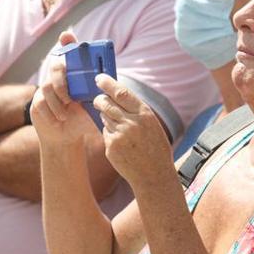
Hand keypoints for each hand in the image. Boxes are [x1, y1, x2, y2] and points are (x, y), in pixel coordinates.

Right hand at [30, 31, 93, 154]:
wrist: (67, 137)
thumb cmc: (83, 119)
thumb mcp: (94, 108)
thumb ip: (98, 97)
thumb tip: (106, 90)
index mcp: (74, 75)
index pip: (69, 51)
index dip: (67, 41)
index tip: (66, 36)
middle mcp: (59, 77)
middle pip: (55, 65)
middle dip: (61, 81)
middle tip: (69, 98)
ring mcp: (46, 87)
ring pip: (47, 86)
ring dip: (57, 103)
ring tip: (65, 115)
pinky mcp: (37, 100)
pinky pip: (41, 101)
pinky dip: (51, 113)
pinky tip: (58, 120)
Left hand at [93, 74, 173, 192]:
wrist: (154, 174)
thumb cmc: (155, 148)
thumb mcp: (152, 125)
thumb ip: (136, 111)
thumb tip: (117, 97)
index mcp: (144, 114)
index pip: (121, 92)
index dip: (108, 83)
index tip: (99, 78)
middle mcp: (132, 122)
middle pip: (106, 103)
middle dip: (99, 100)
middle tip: (98, 100)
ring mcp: (120, 135)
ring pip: (104, 118)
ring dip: (107, 119)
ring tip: (121, 129)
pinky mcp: (111, 147)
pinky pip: (105, 133)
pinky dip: (110, 135)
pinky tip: (122, 144)